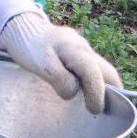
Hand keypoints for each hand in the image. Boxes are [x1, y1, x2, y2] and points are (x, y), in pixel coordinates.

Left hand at [0, 12, 120, 113]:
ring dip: (104, 86)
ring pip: (102, 69)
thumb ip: (59, 79)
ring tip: (94, 103)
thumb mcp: (40, 65)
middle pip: (107, 70)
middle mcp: (84, 48)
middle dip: (113, 91)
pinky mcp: (80, 53)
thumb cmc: (29, 47)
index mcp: (74, 49)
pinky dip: (94, 81)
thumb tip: (74, 92)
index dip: (97, 93)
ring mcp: (84, 49)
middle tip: (104, 110)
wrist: (23, 27)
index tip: (94, 110)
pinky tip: (84, 91)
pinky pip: (93, 68)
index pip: (93, 72)